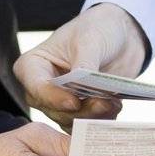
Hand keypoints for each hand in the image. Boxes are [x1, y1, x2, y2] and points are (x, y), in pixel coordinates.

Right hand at [14, 3, 150, 129]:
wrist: (121, 36)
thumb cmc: (97, 28)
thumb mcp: (89, 39)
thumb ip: (84, 64)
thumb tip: (82, 85)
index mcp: (33, 66)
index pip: (36, 87)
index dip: (53, 98)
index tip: (74, 101)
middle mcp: (42, 89)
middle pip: (53, 110)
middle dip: (79, 110)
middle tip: (103, 103)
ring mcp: (61, 103)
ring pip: (71, 122)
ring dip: (93, 117)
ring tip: (113, 104)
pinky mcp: (81, 113)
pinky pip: (86, 127)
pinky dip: (100, 121)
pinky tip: (115, 107)